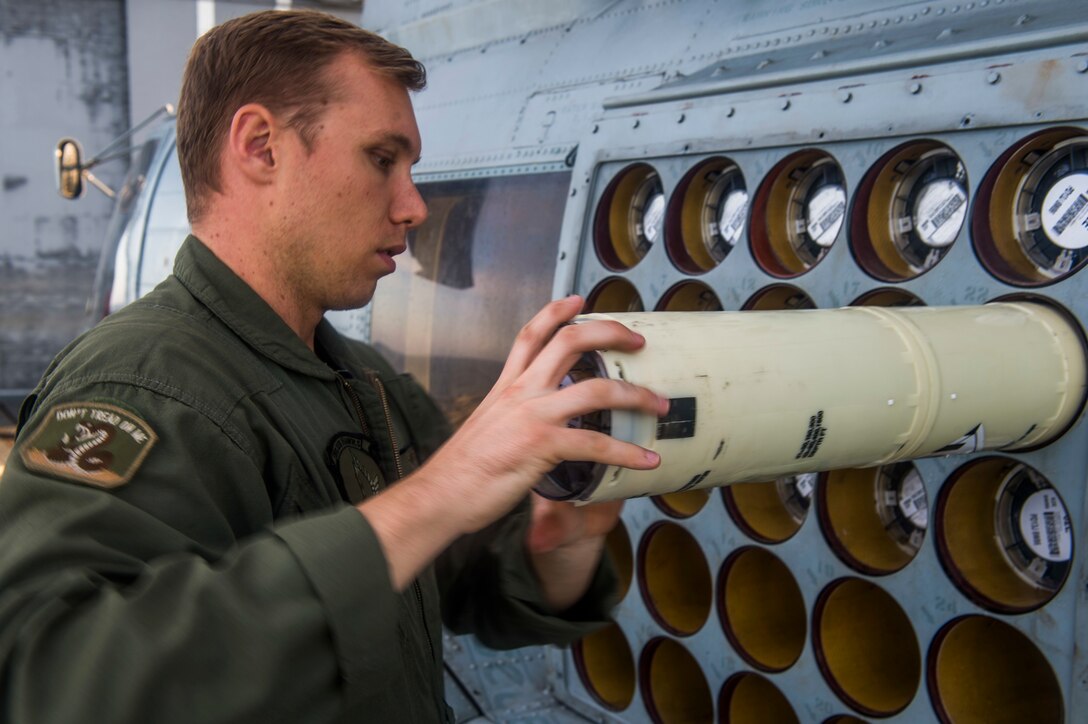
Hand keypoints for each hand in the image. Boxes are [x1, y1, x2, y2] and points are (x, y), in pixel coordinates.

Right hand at [361, 295, 665, 590]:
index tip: (578, 298)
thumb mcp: (488, 428)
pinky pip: (596, 444)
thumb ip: (513, 417)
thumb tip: (534, 423)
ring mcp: (533, 416)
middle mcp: (521, 392)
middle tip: (638, 341)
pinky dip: (627, 452)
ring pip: (596, 389)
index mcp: (506, 386)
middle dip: (609, 333)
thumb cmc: (462, 470)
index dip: (555, 311)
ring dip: (636, 395)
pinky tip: (647, 460)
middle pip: (569, 341)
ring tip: (660, 404)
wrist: (440, 496)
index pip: (531, 335)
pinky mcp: (542, 446)